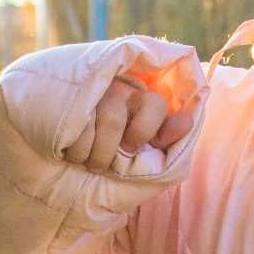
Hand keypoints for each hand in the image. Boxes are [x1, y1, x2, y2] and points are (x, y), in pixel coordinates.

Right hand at [62, 58, 200, 170]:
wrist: (73, 142)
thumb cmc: (116, 146)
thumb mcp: (145, 145)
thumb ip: (164, 136)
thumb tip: (186, 123)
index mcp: (142, 98)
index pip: (154, 105)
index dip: (143, 131)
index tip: (132, 148)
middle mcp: (117, 89)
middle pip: (113, 121)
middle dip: (107, 153)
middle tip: (105, 165)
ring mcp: (90, 93)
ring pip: (90, 126)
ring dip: (91, 155)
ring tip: (88, 163)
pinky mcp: (67, 100)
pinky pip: (71, 130)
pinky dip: (73, 151)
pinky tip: (72, 152)